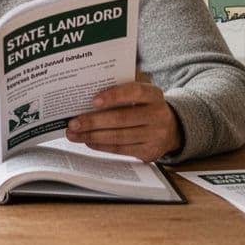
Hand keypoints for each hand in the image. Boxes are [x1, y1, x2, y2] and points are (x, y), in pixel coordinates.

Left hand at [65, 82, 182, 161]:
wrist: (172, 128)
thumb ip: (121, 93)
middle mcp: (157, 115)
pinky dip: (101, 145)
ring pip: (118, 137)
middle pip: (122, 118)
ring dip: (92, 136)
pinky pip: (120, 149)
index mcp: (154, 95)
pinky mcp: (149, 152)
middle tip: (73, 122)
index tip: (93, 100)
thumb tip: (86, 100)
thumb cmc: (146, 107)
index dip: (114, 96)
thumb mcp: (142, 96)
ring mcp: (155, 136)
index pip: (134, 92)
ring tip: (74, 134)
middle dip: (93, 121)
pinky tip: (88, 141)